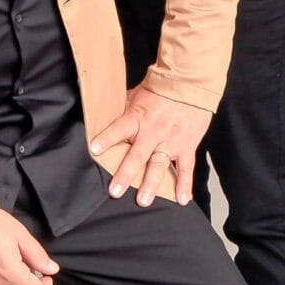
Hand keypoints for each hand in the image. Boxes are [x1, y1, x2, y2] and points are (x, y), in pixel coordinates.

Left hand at [91, 86, 212, 205]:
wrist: (189, 83)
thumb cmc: (159, 90)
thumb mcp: (135, 96)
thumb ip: (121, 111)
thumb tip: (100, 116)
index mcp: (137, 118)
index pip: (119, 128)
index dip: (107, 138)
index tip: (94, 149)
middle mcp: (153, 132)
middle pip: (137, 155)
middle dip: (126, 174)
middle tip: (116, 191)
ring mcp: (171, 141)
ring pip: (159, 166)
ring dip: (151, 184)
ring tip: (143, 201)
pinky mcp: (186, 146)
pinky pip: (186, 168)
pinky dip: (184, 184)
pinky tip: (181, 199)